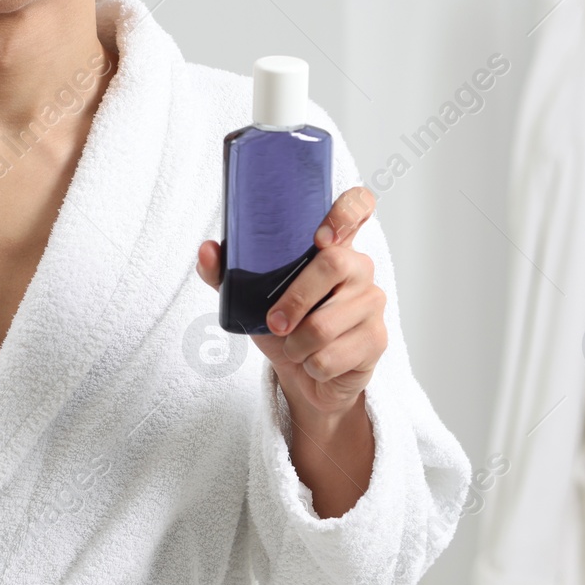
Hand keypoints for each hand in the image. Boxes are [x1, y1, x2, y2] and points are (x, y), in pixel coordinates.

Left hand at [196, 186, 386, 423]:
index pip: (356, 206)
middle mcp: (359, 267)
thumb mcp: (249, 298)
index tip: (322, 236)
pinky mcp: (377, 338)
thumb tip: (207, 250)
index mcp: (332, 246)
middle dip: (294, 299)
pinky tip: (316, 362)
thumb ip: (227, 272)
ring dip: (296, 344)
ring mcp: (372, 301)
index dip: (346, 211)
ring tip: (295, 346)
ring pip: (326, 323)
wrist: (306, 377)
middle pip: (333, 264)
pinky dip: (310, 365)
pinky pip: (332, 356)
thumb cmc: (283, 326)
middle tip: (274, 323)